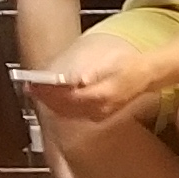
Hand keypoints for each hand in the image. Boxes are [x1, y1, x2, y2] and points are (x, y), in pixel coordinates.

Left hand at [23, 38, 159, 129]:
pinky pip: (75, 114)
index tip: (34, 85)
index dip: (49, 92)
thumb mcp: (113, 62)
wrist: (147, 75)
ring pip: (68, 113)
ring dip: (52, 103)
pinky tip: (54, 100)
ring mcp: (100, 114)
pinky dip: (61, 107)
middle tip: (31, 88)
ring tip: (38, 92)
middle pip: (65, 108)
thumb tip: (80, 80)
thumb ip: (95, 73)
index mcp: (101, 95)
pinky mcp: (99, 114)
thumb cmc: (131, 66)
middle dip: (46, 98)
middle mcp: (99, 109)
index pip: (68, 97)